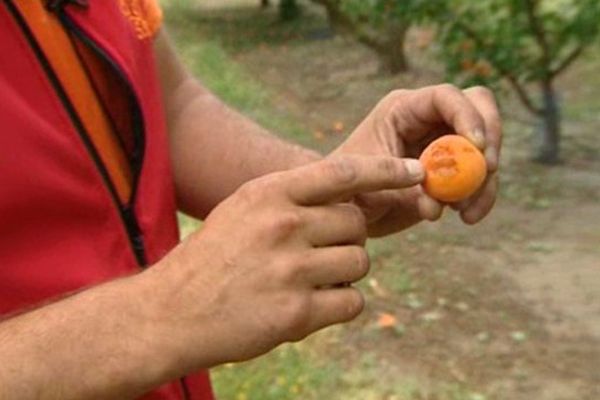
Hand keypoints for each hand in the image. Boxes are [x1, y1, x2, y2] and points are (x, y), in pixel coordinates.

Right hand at [147, 155, 424, 370]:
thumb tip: (351, 196)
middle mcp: (283, 226)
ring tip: (309, 280)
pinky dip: (341, 303)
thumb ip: (292, 198)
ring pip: (360, 262)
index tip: (415, 170)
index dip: (385, 170)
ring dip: (345, 272)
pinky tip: (311, 305)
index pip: (343, 172)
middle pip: (357, 224)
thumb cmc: (212, 257)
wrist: (170, 312)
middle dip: (348, 238)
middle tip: (321, 252)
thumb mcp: (242, 210)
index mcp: (269, 194)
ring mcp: (291, 270)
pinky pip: (352, 301)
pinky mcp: (296, 314)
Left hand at [332, 84, 501, 236]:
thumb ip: (406, 185)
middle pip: (478, 107)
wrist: (348, 214)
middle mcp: (427, 119)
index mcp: (403, 109)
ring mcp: (443, 142)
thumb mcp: (370, 184)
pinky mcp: (452, 170)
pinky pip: (480, 176)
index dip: (467, 116)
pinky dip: (481, 196)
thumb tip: (440, 196)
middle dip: (489, 138)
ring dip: (484, 178)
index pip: (445, 96)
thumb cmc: (349, 191)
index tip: (477, 148)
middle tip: (488, 170)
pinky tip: (466, 217)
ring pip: (484, 146)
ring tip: (463, 211)